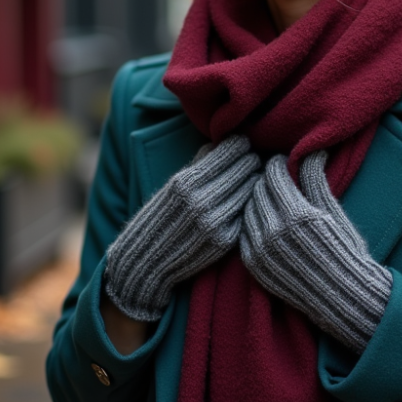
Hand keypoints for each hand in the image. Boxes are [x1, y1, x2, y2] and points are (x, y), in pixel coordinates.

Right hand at [105, 135, 258, 321]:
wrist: (148, 259)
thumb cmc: (161, 216)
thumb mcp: (173, 184)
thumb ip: (199, 163)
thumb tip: (223, 142)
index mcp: (186, 182)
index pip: (229, 152)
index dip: (240, 145)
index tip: (242, 144)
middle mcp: (201, 201)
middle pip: (244, 169)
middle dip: (251, 161)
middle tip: (253, 159)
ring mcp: (215, 223)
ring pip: (249, 190)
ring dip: (254, 181)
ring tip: (252, 176)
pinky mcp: (225, 241)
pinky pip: (245, 213)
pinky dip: (248, 204)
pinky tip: (246, 199)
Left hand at [239, 151, 392, 353]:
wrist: (342, 294)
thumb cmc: (344, 249)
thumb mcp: (332, 210)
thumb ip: (315, 179)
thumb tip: (312, 151)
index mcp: (297, 214)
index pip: (272, 176)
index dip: (276, 164)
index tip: (281, 162)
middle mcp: (275, 232)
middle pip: (256, 191)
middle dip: (264, 181)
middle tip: (272, 178)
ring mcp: (261, 251)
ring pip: (247, 211)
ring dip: (255, 201)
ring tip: (268, 199)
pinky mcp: (253, 267)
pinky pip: (243, 234)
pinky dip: (251, 224)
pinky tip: (263, 221)